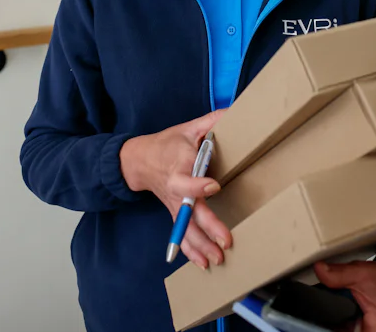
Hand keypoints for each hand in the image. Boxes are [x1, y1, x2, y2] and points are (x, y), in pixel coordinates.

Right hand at [119, 111, 231, 269]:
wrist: (139, 161)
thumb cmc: (168, 143)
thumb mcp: (189, 128)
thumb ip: (213, 122)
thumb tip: (237, 111)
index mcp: (178, 166)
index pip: (185, 179)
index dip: (197, 185)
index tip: (214, 186)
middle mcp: (175, 190)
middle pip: (190, 212)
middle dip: (207, 226)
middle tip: (225, 241)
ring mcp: (174, 205)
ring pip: (186, 229)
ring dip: (201, 246)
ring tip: (218, 259)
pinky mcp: (174, 214)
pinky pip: (181, 235)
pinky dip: (190, 251)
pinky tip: (203, 264)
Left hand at [313, 261, 375, 331]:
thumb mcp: (362, 274)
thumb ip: (338, 275)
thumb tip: (319, 270)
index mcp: (375, 331)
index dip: (333, 328)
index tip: (323, 321)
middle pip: (343, 331)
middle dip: (334, 321)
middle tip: (330, 307)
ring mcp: (371, 331)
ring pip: (346, 328)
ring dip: (340, 318)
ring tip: (338, 305)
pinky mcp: (368, 326)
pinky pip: (350, 325)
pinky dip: (344, 316)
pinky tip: (341, 307)